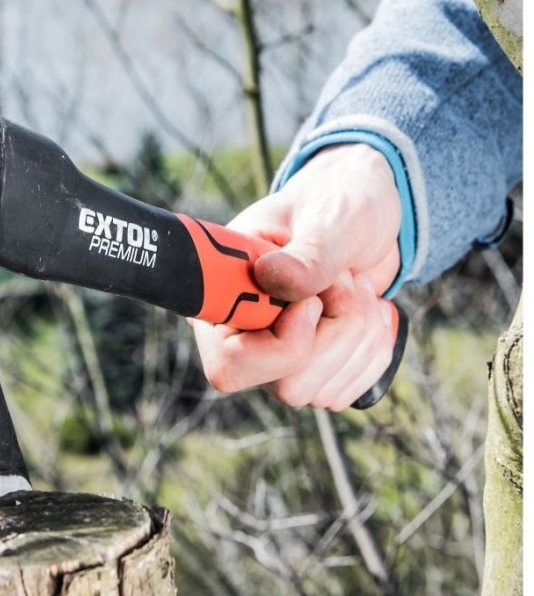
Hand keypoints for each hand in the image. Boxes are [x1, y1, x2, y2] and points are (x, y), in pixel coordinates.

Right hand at [191, 143, 401, 410]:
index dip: (283, 344)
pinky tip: (365, 310)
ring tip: (354, 285)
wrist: (367, 218)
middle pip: (288, 385)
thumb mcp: (329, 216)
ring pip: (322, 391)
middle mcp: (240, 337)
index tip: (315, 300)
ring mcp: (274, 361)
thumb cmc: (337, 203)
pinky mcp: (311, 372)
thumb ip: (309, 251)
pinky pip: (347, 392)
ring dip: (359, 334)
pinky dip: (373, 349)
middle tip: (344, 280)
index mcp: (222, 294)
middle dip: (338, 332)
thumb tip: (272, 278)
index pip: (228, 364)